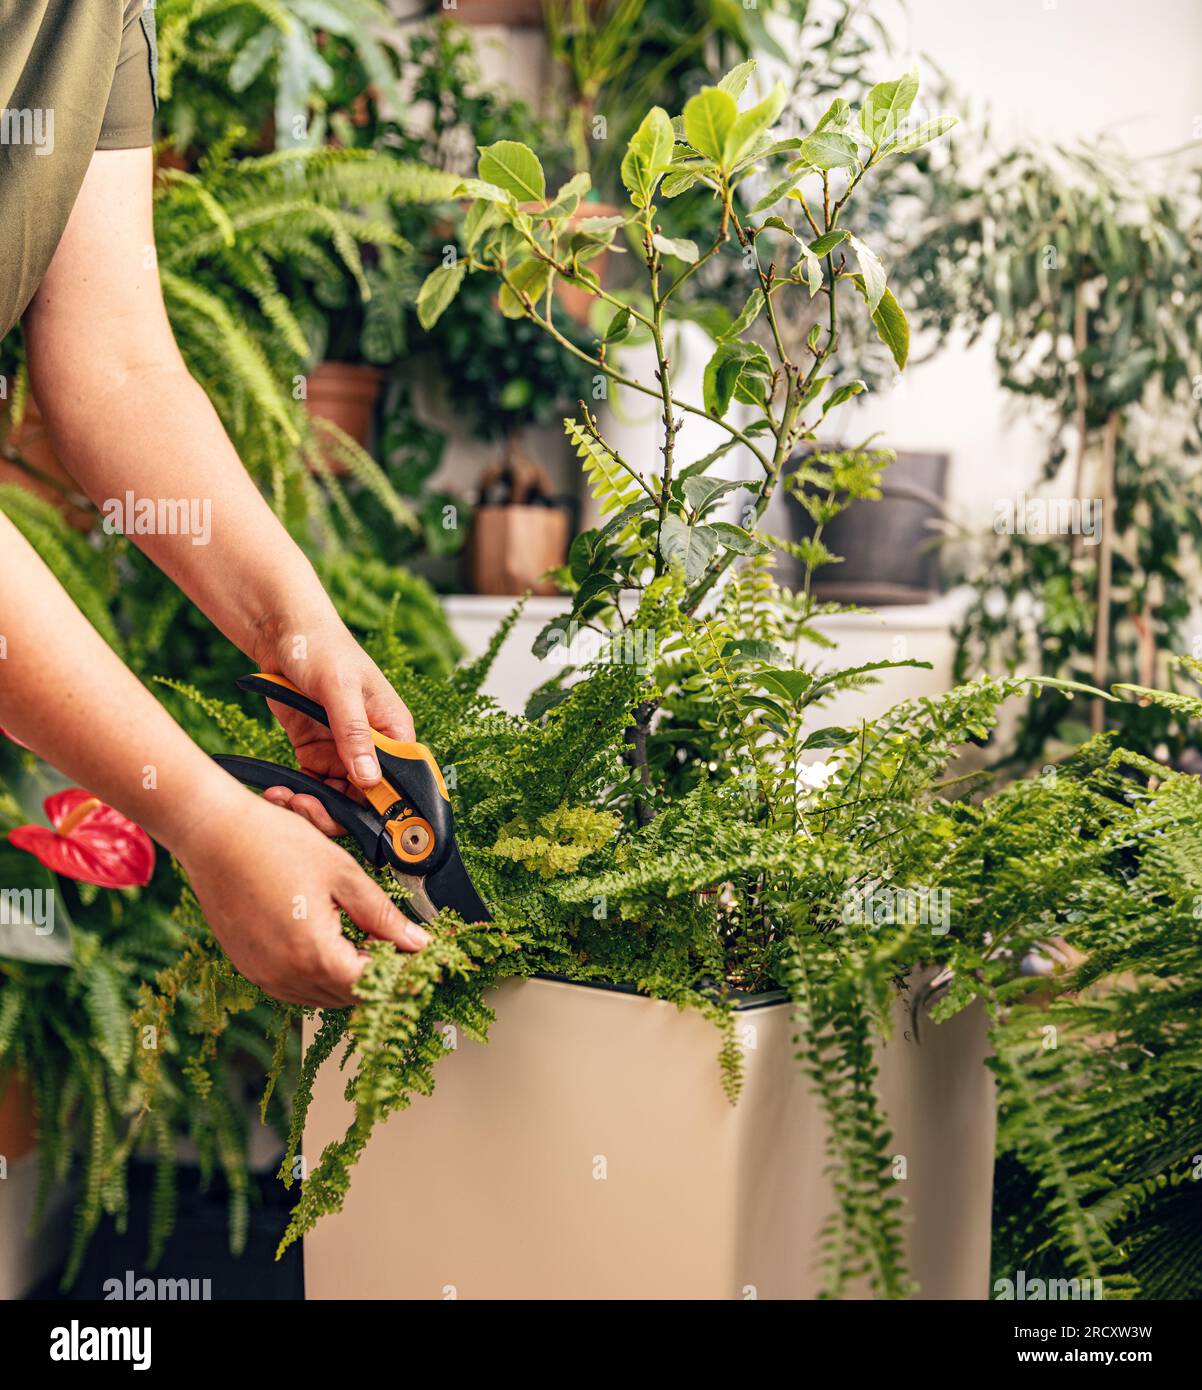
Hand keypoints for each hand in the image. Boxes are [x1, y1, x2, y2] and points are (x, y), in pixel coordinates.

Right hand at [178, 784, 429, 1007]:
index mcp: (314, 954)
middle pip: (347, 997)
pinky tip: (328, 942)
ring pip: (321, 996)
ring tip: (363, 939)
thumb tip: (416, 941)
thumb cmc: (274, 844)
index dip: (399, 973)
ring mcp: (263, 975)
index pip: (371, 985)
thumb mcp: (342, 874)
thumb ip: (383, 915)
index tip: (417, 958)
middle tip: (394, 944)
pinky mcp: (249, 967)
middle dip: (376, 976)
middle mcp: (285, 976)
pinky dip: (317, 974)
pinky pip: (294, 987)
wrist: (214, 833)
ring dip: (346, 977)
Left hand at [253, 620, 414, 836]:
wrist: (283, 634)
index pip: (402, 782)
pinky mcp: (316, 753)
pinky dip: (297, 795)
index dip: (387, 809)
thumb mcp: (340, 689)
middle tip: (308, 810)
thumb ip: (354, 734)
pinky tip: (278, 792)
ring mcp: (344, 752)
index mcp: (394, 730)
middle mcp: (374, 747)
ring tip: (285, 800)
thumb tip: (370, 779)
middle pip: (368, 800)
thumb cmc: (322, 648)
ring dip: (312, 807)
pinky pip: (313, 787)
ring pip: (337, 799)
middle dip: (339, 813)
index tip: (361, 824)